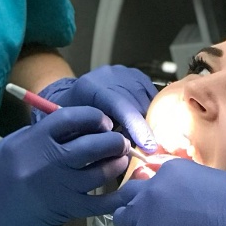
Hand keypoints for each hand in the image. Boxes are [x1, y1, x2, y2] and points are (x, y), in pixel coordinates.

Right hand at [0, 107, 131, 225]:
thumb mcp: (18, 142)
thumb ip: (48, 133)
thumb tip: (83, 125)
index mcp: (35, 139)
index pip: (71, 118)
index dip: (94, 116)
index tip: (104, 121)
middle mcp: (48, 161)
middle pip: (91, 146)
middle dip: (113, 141)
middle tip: (120, 141)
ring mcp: (58, 187)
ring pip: (99, 173)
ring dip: (116, 165)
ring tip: (122, 160)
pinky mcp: (64, 210)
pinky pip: (98, 204)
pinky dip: (116, 197)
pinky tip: (126, 190)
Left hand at [34, 65, 157, 153]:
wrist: (73, 98)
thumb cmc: (74, 122)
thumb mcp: (80, 133)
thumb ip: (101, 140)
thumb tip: (129, 153)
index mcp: (89, 87)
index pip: (120, 105)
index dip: (137, 127)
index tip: (149, 147)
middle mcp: (108, 75)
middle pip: (137, 103)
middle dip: (144, 128)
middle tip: (144, 148)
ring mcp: (123, 72)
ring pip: (147, 99)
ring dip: (148, 120)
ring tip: (141, 136)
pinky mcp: (134, 74)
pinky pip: (151, 95)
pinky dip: (151, 111)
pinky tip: (143, 122)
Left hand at [111, 159, 225, 225]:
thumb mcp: (208, 179)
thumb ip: (184, 183)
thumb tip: (174, 196)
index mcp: (170, 169)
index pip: (146, 178)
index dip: (152, 194)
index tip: (162, 205)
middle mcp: (153, 187)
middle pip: (128, 195)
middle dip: (136, 207)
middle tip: (152, 221)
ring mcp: (147, 213)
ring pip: (122, 218)